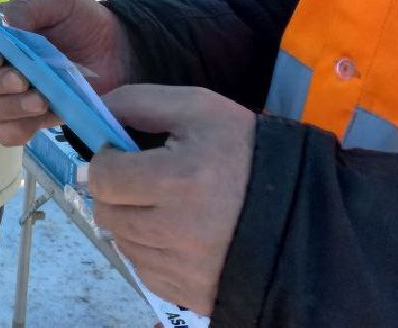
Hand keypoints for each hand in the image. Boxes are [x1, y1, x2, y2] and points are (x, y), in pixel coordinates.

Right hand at [0, 0, 135, 145]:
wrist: (119, 52)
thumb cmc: (84, 23)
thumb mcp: (59, 3)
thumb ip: (28, 8)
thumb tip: (1, 23)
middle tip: (23, 79)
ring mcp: (9, 95)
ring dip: (10, 106)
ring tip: (42, 99)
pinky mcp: (28, 120)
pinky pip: (6, 133)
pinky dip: (19, 128)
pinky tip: (45, 116)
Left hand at [88, 85, 254, 315]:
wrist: (301, 208)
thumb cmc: (247, 151)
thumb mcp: (200, 108)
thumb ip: (139, 102)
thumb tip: (96, 109)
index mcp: (178, 180)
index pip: (103, 177)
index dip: (107, 160)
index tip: (123, 154)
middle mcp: (177, 231)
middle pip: (106, 212)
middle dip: (116, 191)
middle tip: (144, 180)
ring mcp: (185, 269)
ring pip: (123, 243)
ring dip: (132, 221)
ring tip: (166, 205)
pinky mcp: (193, 294)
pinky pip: (145, 271)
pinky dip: (151, 251)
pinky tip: (177, 233)